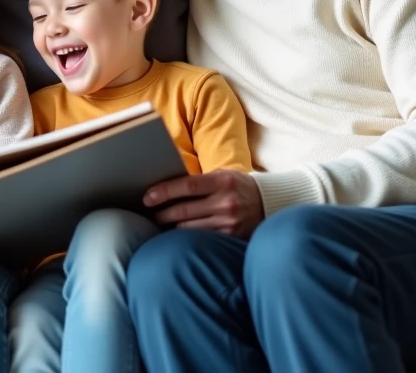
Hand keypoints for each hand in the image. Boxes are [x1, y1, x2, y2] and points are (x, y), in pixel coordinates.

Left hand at [143, 170, 264, 237]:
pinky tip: (178, 235)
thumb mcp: (221, 176)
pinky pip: (201, 239)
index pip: (186, 186)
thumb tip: (164, 189)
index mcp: (222, 181)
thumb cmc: (237, 186)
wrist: (269, 203)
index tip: (147, 197)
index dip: (164, 192)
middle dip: (162, 213)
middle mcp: (226, 202)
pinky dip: (187, 237)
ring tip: (161, 224)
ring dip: (171, 227)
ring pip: (189, 228)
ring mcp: (229, 222)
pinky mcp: (232, 238)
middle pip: (184, 211)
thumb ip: (198, 182)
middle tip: (150, 213)